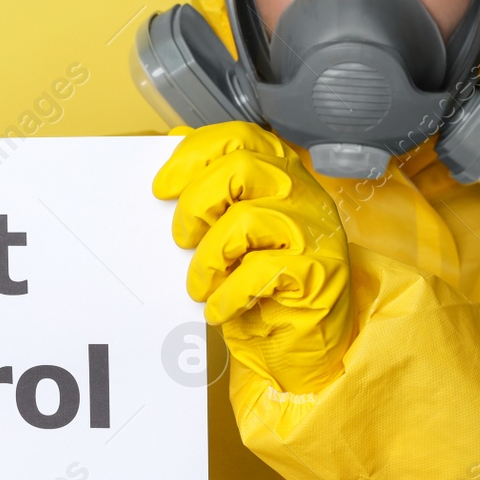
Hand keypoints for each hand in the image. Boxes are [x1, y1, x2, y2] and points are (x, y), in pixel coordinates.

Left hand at [152, 121, 350, 393]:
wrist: (303, 343)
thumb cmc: (261, 282)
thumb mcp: (231, 229)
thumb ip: (212, 191)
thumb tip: (169, 147)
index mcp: (280, 172)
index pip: (238, 136)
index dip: (194, 155)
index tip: (162, 187)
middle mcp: (301, 192)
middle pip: (239, 167)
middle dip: (196, 204)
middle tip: (181, 239)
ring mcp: (314, 230)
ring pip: (246, 218)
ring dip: (209, 257)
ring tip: (200, 284)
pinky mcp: (317, 272)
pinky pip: (261, 271)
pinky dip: (228, 294)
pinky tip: (219, 309)